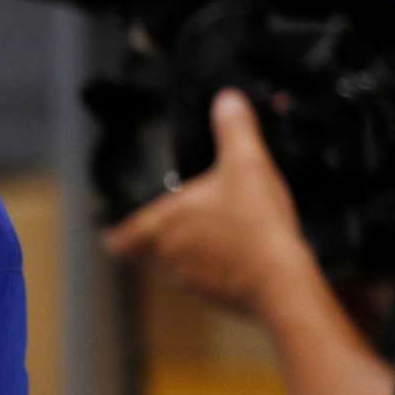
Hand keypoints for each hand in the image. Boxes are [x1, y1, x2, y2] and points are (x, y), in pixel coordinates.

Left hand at [103, 88, 320, 318]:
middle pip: (143, 252)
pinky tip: (232, 255)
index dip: (114, 233)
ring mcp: (186, 280)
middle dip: (152, 239)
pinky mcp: (211, 295)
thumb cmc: (254, 224)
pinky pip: (201, 282)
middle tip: (170, 222)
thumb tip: (227, 99)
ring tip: (204, 235)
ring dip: (181, 253)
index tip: (116, 228)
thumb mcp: (246, 163)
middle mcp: (163, 256)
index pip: (115, 239)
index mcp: (157, 227)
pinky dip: (208, 270)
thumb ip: (234, 129)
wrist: (280, 279)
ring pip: (170, 267)